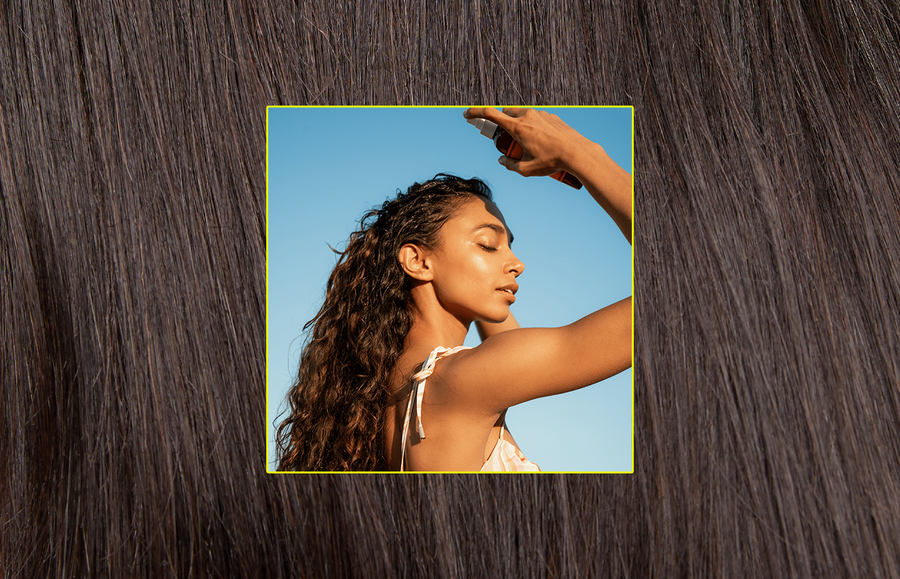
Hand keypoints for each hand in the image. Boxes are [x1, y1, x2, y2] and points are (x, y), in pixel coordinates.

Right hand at [463, 107, 590, 177]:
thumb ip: (510, 165)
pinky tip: (542, 142)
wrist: (578, 153)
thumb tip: (502, 160)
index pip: (490, 114)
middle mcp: (527, 116)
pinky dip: (532, 126)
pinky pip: (536, 118)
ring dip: (517, 124)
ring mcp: (540, 114)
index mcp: (518, 127)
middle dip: (501, 123)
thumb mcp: (527, 169)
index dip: (476, 113)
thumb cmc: (552, 161)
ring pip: (521, 114)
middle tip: (505, 140)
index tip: (467, 115)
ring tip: (527, 144)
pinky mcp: (551, 116)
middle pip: (506, 113)